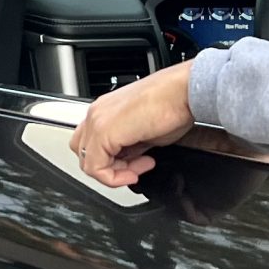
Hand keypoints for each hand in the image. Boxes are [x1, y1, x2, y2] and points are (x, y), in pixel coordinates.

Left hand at [71, 62, 197, 187]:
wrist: (182, 91)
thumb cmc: (172, 103)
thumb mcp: (146, 132)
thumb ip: (130, 147)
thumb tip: (129, 160)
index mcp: (105, 110)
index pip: (92, 145)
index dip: (114, 162)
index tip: (137, 164)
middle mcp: (97, 113)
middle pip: (85, 154)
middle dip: (110, 168)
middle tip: (135, 168)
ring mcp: (97, 121)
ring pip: (87, 162)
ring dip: (113, 173)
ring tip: (139, 168)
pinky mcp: (102, 131)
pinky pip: (95, 167)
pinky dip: (113, 177)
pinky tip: (134, 172)